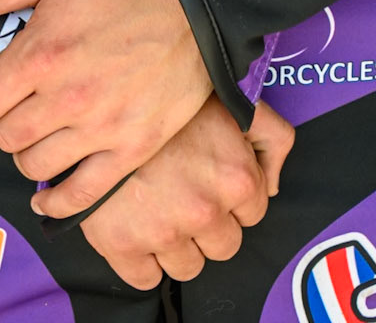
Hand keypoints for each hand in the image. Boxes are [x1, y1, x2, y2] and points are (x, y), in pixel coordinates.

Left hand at [0, 0, 210, 217]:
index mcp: (41, 55)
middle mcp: (66, 99)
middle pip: (3, 137)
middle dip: (6, 117)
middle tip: (25, 98)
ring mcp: (100, 130)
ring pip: (34, 166)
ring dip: (31, 148)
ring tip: (45, 125)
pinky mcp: (131, 150)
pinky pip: (81, 194)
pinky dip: (59, 201)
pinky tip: (50, 191)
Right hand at [78, 98, 294, 288]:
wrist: (101, 96)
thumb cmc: (170, 94)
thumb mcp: (235, 101)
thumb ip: (273, 137)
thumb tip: (274, 186)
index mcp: (237, 178)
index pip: (254, 213)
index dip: (233, 196)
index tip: (212, 179)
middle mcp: (205, 211)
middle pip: (224, 246)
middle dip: (210, 224)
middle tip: (185, 193)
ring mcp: (164, 232)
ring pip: (188, 267)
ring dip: (178, 245)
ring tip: (160, 207)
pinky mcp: (122, 246)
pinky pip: (146, 279)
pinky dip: (143, 261)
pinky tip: (137, 227)